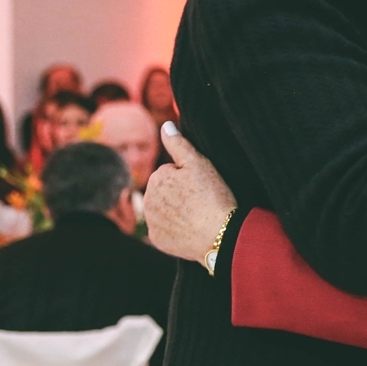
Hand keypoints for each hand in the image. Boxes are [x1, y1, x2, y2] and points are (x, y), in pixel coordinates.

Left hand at [148, 124, 238, 263]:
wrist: (219, 234)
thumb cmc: (212, 196)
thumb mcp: (199, 163)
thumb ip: (178, 143)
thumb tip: (165, 125)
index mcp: (156, 177)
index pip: (171, 172)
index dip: (188, 177)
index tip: (201, 186)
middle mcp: (147, 199)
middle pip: (165, 191)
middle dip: (178, 193)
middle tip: (200, 200)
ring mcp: (150, 221)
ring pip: (164, 209)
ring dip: (176, 210)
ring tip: (196, 215)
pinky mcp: (156, 240)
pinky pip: (164, 229)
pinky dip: (175, 229)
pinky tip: (190, 229)